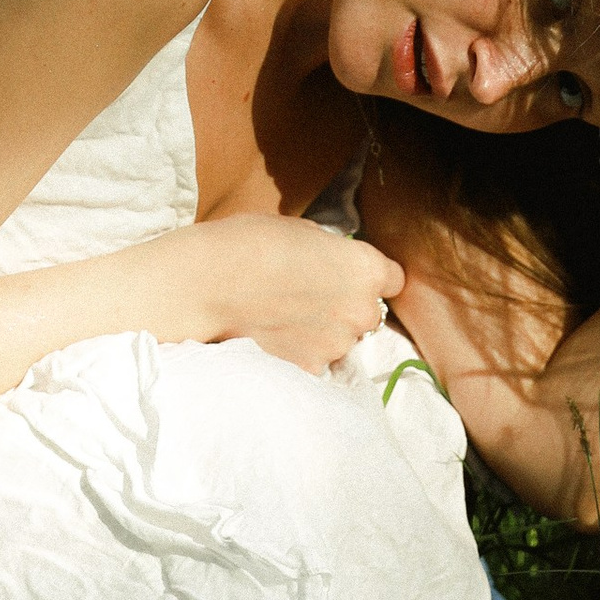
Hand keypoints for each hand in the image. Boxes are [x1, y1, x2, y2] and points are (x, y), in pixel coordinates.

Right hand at [183, 217, 407, 374]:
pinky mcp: (309, 370)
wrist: (207, 286)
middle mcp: (361, 312)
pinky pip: (313, 360)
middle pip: (367, 313)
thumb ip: (328, 250)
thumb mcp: (299, 229)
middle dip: (344, 306)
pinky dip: (298, 351)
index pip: (393, 278)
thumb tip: (331, 261)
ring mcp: (336, 346)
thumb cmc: (248, 244)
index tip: (348, 275)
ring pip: (339, 339)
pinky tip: (271, 334)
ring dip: (321, 331)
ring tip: (282, 315)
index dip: (368, 276)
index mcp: (364, 269)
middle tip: (306, 295)